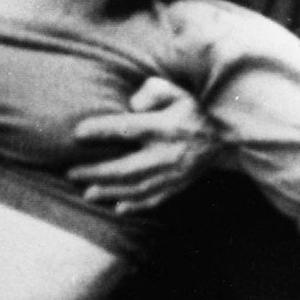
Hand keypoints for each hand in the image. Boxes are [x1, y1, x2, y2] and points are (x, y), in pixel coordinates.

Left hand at [66, 76, 217, 212]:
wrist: (228, 139)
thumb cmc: (193, 111)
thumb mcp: (178, 92)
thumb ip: (153, 91)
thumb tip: (131, 105)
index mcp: (165, 126)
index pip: (128, 128)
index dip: (102, 130)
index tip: (78, 133)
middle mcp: (168, 153)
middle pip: (126, 167)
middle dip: (96, 172)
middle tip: (71, 173)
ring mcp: (174, 173)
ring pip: (137, 187)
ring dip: (110, 192)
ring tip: (87, 193)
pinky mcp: (179, 186)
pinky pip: (155, 199)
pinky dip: (135, 206)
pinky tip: (117, 208)